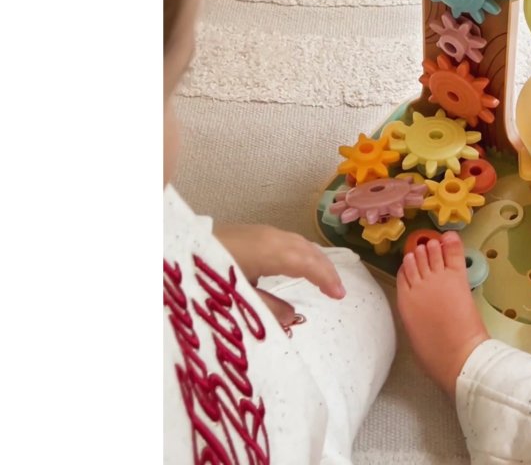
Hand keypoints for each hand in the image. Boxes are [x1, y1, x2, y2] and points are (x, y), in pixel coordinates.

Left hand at [213, 223, 345, 329]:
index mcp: (271, 251)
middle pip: (307, 250)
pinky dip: (299, 253)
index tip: (339, 297)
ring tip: (322, 279)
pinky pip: (286, 241)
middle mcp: (270, 237)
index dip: (326, 279)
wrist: (171, 248)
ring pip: (297, 243)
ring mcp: (259, 232)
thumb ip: (267, 308)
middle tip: (337, 291)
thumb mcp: (237, 297)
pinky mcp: (249, 233)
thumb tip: (293, 318)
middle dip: (324, 268)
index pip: (308, 263)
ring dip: (312, 259)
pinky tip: (295, 265)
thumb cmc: (205, 276)